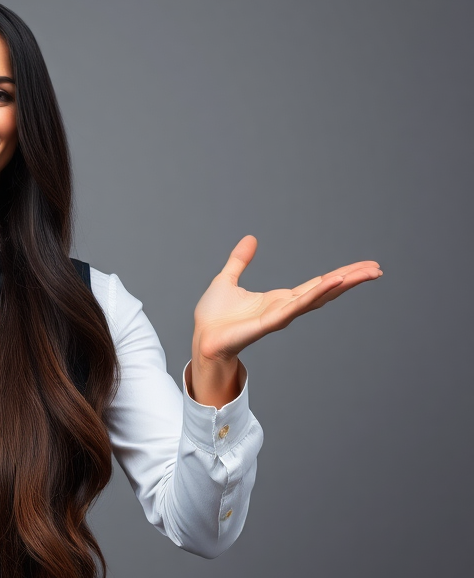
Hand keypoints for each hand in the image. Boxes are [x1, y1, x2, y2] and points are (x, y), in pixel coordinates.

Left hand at [193, 235, 382, 363]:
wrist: (201, 339)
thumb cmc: (214, 317)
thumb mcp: (227, 279)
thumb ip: (240, 260)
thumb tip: (250, 238)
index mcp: (280, 299)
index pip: (317, 284)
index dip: (340, 275)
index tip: (363, 266)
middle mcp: (286, 308)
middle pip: (325, 291)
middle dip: (351, 279)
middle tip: (377, 269)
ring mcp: (280, 316)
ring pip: (316, 297)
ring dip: (340, 285)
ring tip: (363, 273)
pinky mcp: (269, 322)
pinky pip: (296, 306)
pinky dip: (315, 294)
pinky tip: (332, 283)